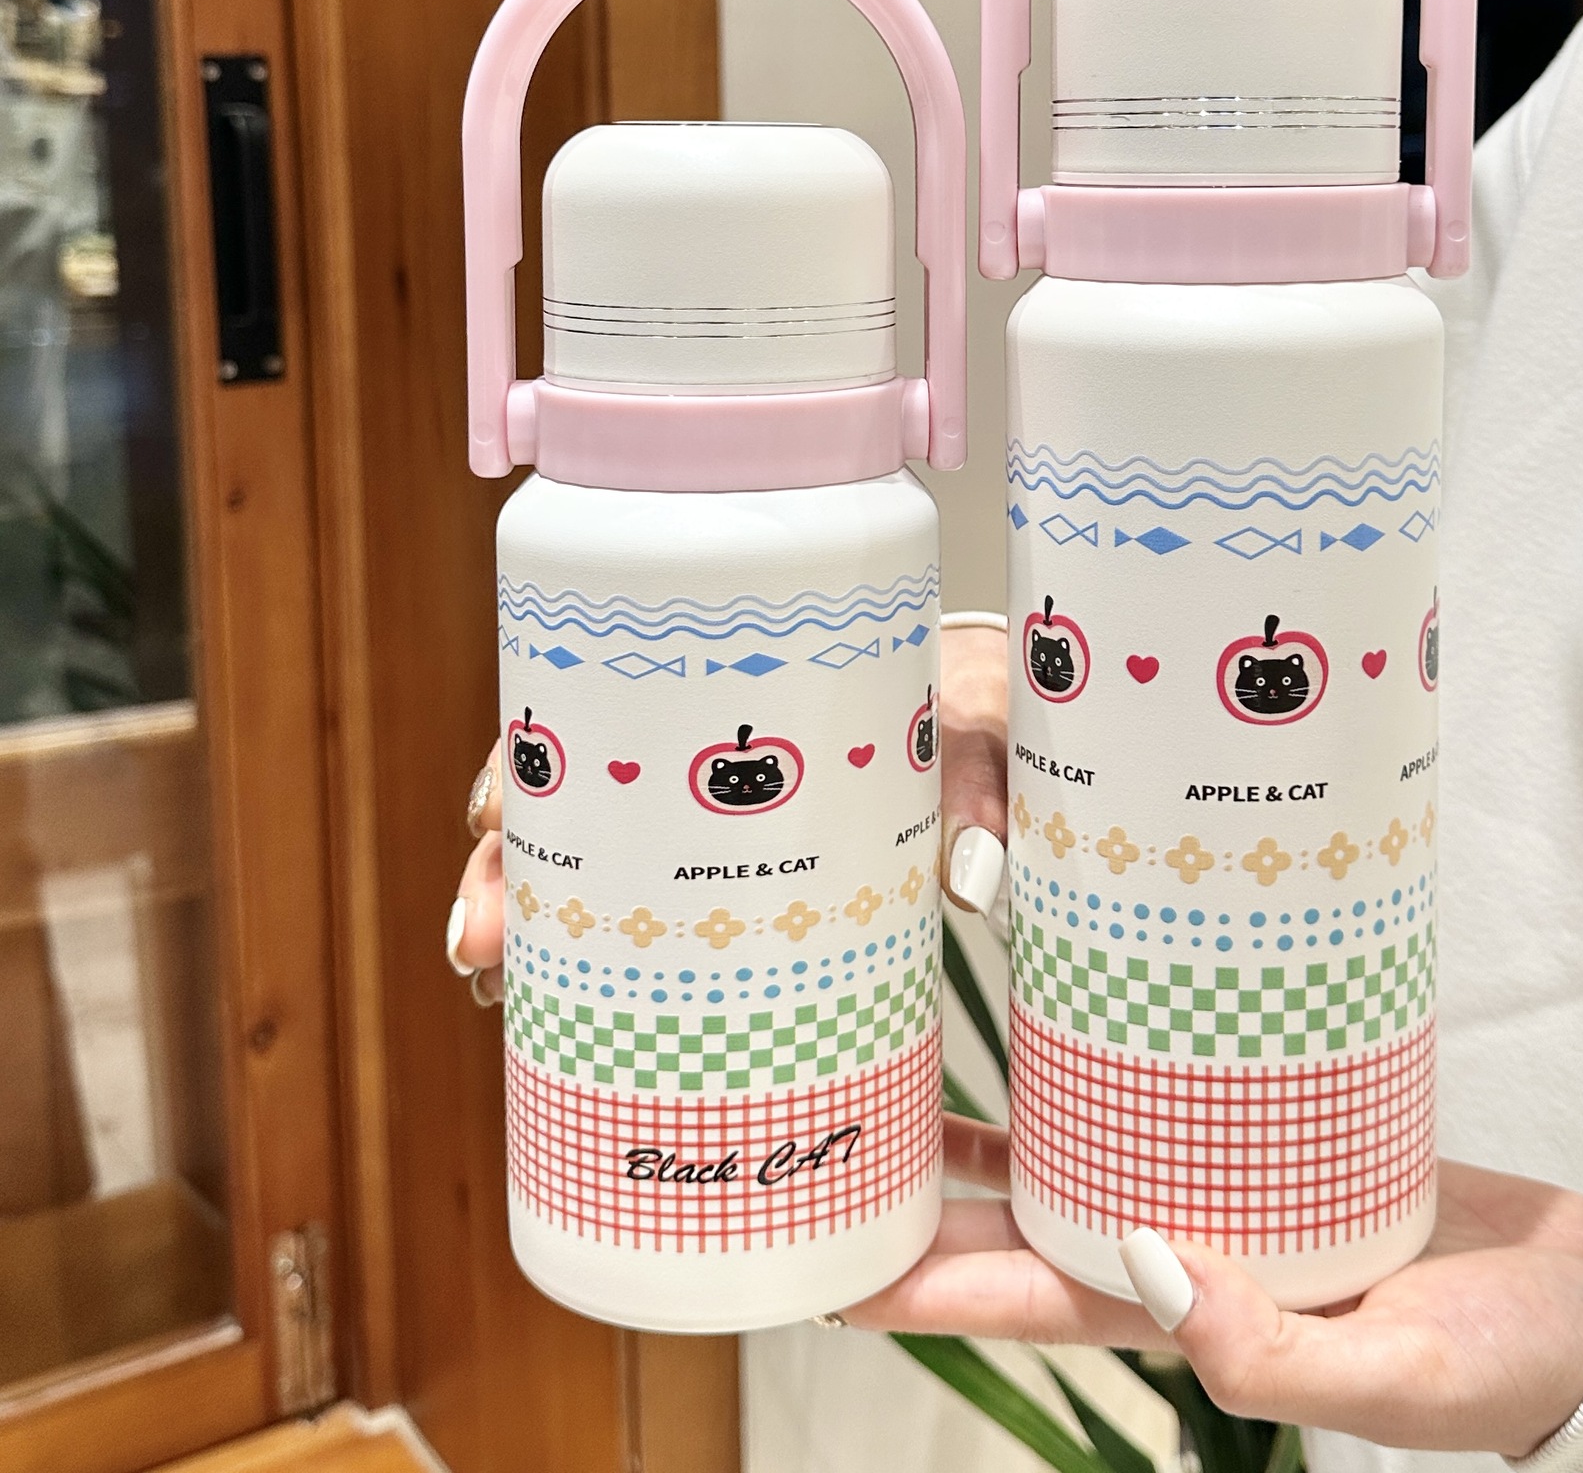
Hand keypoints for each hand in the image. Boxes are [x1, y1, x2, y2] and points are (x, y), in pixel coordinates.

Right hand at [446, 620, 1012, 999]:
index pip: (591, 712)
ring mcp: (695, 821)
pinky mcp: (719, 878)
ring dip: (522, 925)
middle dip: (501, 873)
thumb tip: (974, 882)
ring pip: (576, 865)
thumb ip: (972, 795)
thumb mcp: (968, 735)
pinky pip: (627, 912)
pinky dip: (578, 956)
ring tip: (493, 988)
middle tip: (481, 947)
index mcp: (728, 692)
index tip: (491, 818)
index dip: (524, 764)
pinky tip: (544, 1009)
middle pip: (561, 802)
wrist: (983, 721)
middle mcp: (687, 755)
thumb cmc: (961, 713)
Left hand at [848, 1120, 1582, 1460]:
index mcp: (1199, 1330)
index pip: (1030, 1307)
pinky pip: (1162, 1116)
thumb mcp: (1403, 1372)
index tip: (836, 1262)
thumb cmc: (1511, 1359)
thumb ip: (1274, 1347)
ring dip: (996, 1151)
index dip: (928, 1290)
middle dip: (932, 1215)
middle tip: (839, 1161)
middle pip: (1028, 1239)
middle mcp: (1193, 1268)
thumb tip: (1154, 1271)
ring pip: (1082, 1172)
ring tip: (912, 1100)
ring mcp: (1226, 1208)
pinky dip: (1106, 1086)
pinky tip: (1066, 1042)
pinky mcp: (1271, 1152)